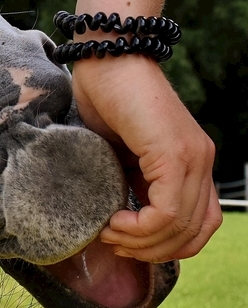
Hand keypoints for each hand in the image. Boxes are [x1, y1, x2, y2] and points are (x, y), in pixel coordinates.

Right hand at [70, 55, 220, 261]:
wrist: (108, 56)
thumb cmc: (105, 96)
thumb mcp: (118, 151)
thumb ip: (129, 179)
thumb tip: (115, 217)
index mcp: (192, 163)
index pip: (197, 225)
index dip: (163, 246)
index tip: (124, 241)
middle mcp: (202, 162)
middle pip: (192, 233)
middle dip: (150, 251)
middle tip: (113, 242)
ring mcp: (193, 158)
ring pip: (180, 228)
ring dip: (141, 242)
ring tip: (109, 232)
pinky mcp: (175, 154)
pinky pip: (166, 212)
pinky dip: (138, 227)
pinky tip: (112, 220)